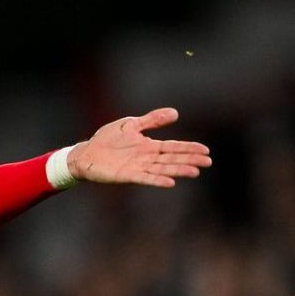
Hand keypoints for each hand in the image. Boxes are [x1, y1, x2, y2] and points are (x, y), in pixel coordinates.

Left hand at [68, 108, 211, 187]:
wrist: (86, 153)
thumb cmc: (107, 139)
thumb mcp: (131, 125)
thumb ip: (151, 120)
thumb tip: (175, 113)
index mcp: (149, 146)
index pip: (173, 147)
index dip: (189, 148)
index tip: (206, 150)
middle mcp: (147, 158)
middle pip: (172, 158)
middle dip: (190, 160)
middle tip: (208, 162)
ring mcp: (138, 167)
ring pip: (163, 169)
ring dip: (178, 170)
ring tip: (195, 172)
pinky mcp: (127, 175)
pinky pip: (146, 178)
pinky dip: (158, 180)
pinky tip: (170, 182)